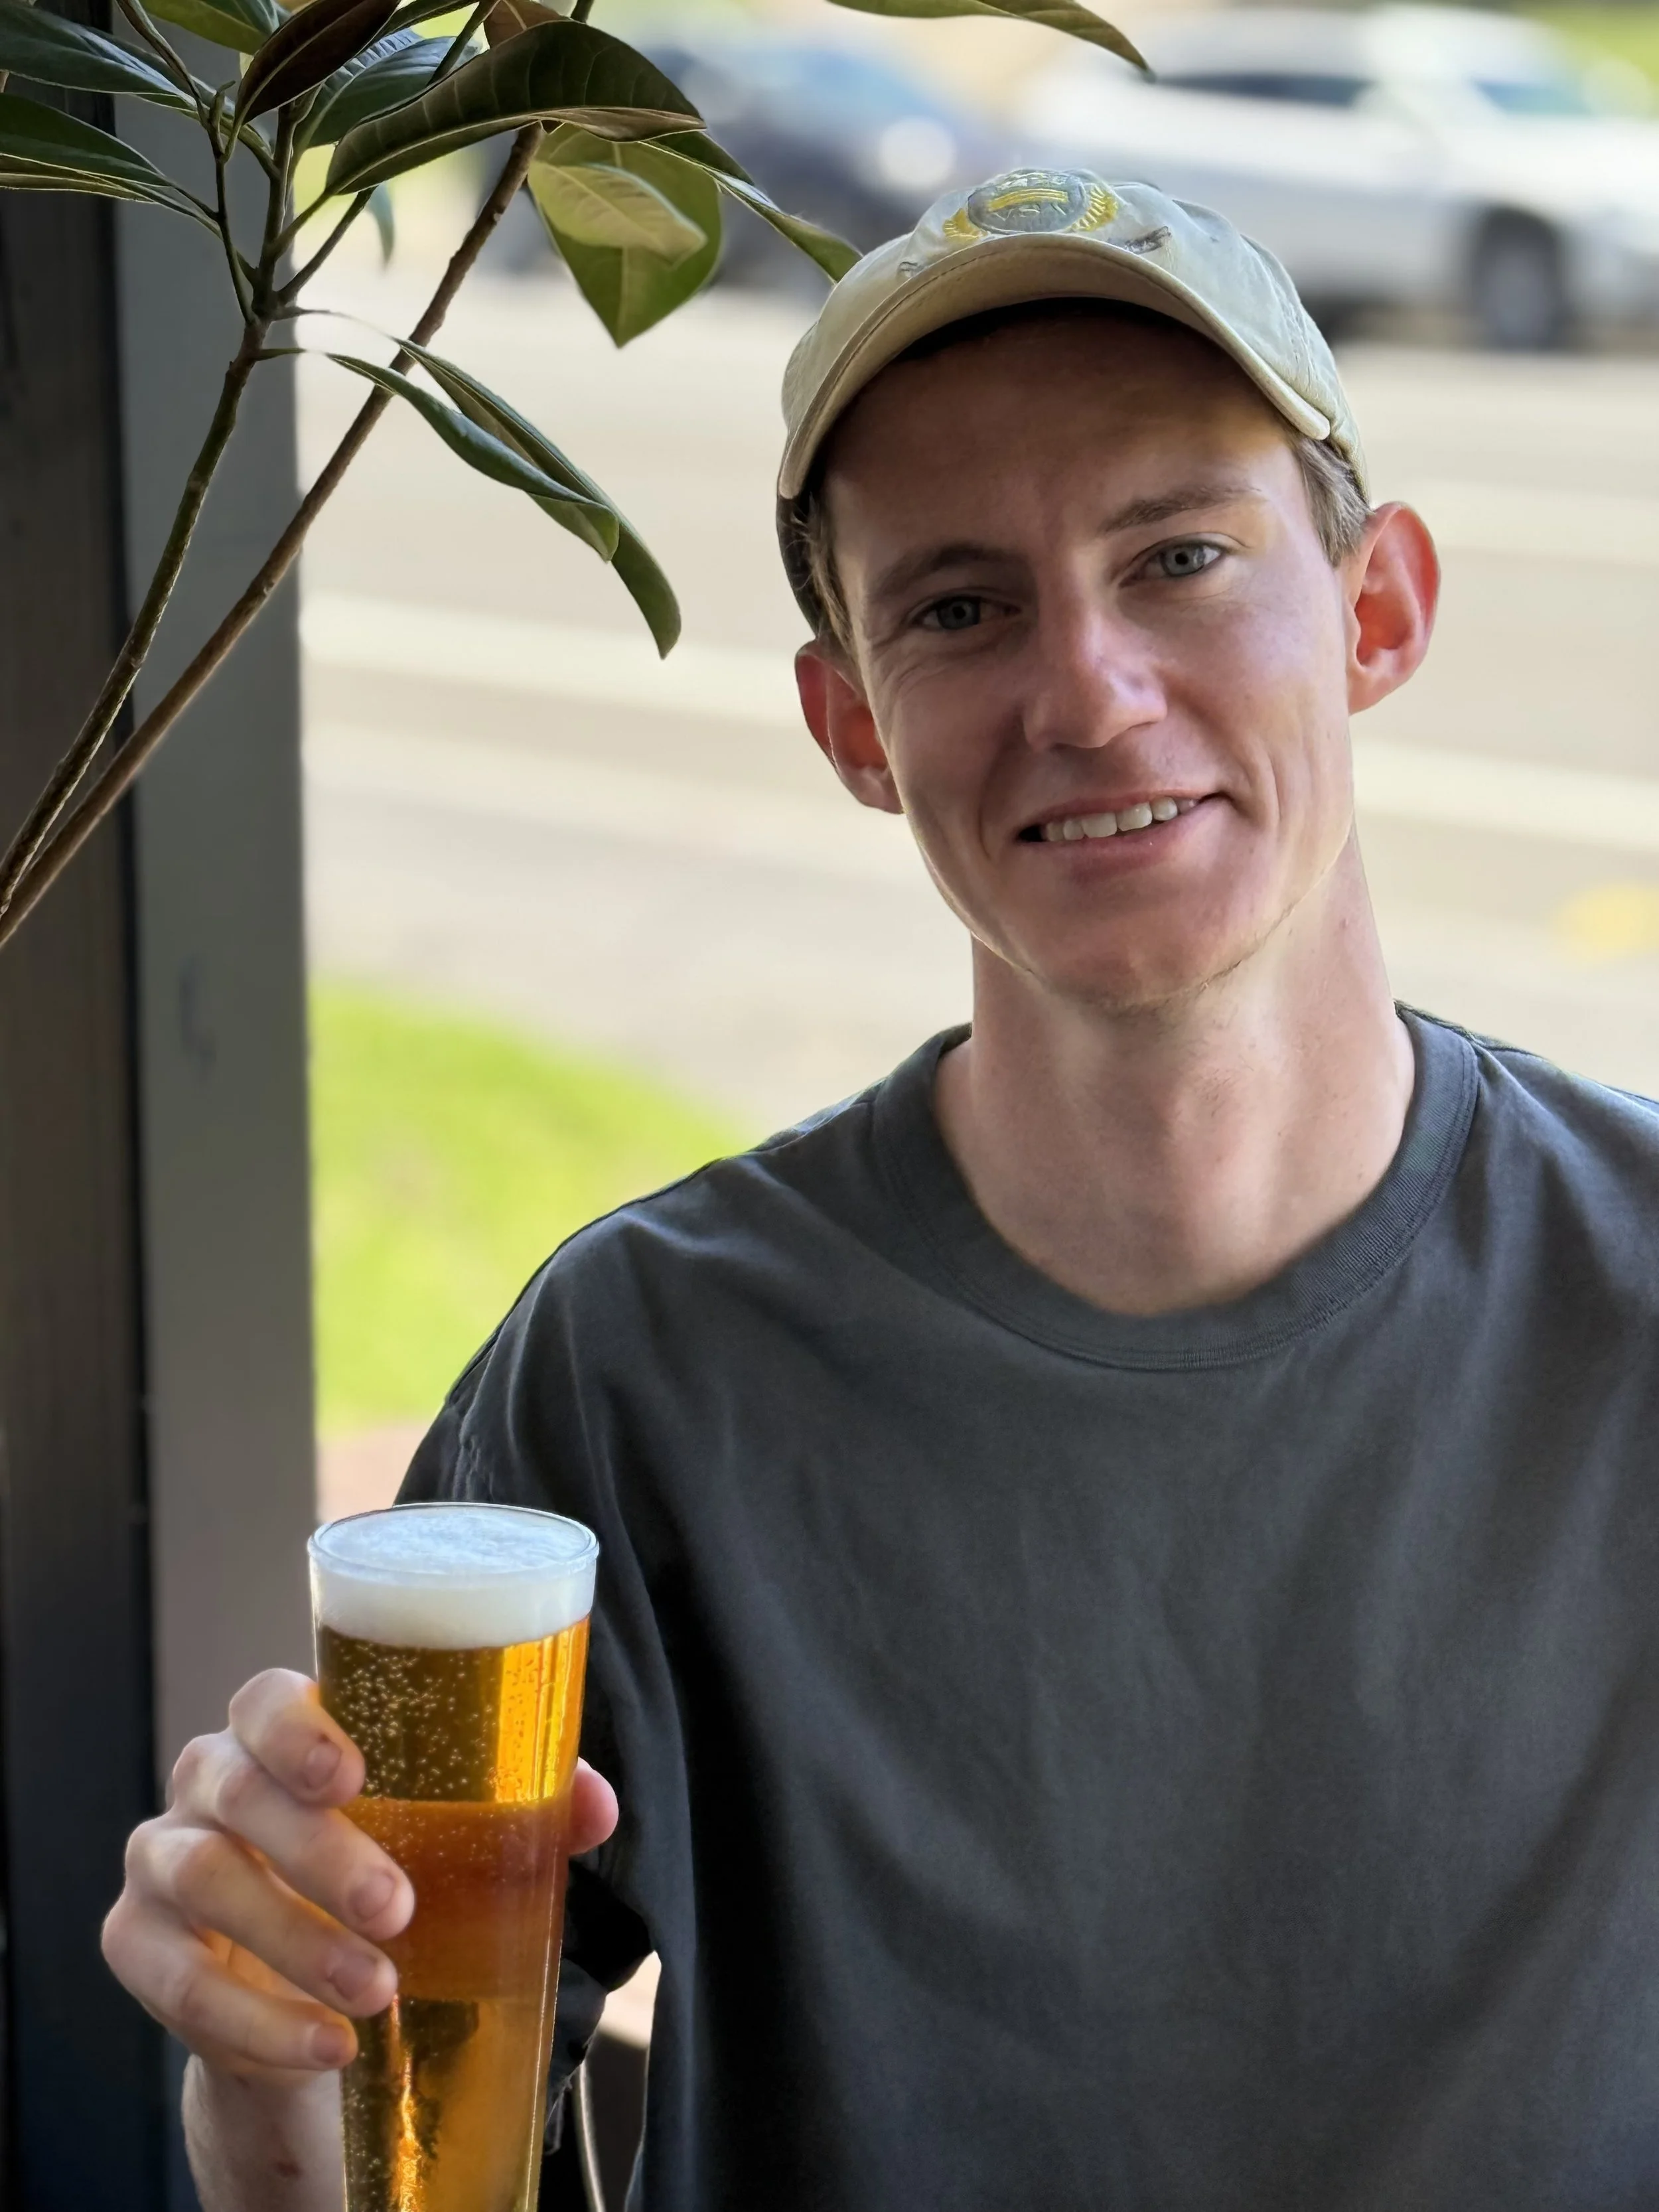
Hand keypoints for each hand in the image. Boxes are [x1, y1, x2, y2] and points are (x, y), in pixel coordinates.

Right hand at [103, 1668, 618, 2085]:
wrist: (304, 1985)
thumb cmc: (383, 1868)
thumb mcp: (446, 1835)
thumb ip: (519, 1808)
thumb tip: (596, 1804)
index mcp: (279, 1734)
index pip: (264, 1699)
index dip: (296, 1728)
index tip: (351, 1771)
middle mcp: (210, 1782)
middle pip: (238, 1791)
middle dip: (319, 1851)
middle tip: (398, 1909)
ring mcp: (162, 1859)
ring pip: (202, 1878)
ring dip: (293, 1942)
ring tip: (376, 1992)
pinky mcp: (137, 1944)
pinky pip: (172, 1978)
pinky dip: (251, 2018)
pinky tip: (323, 2046)